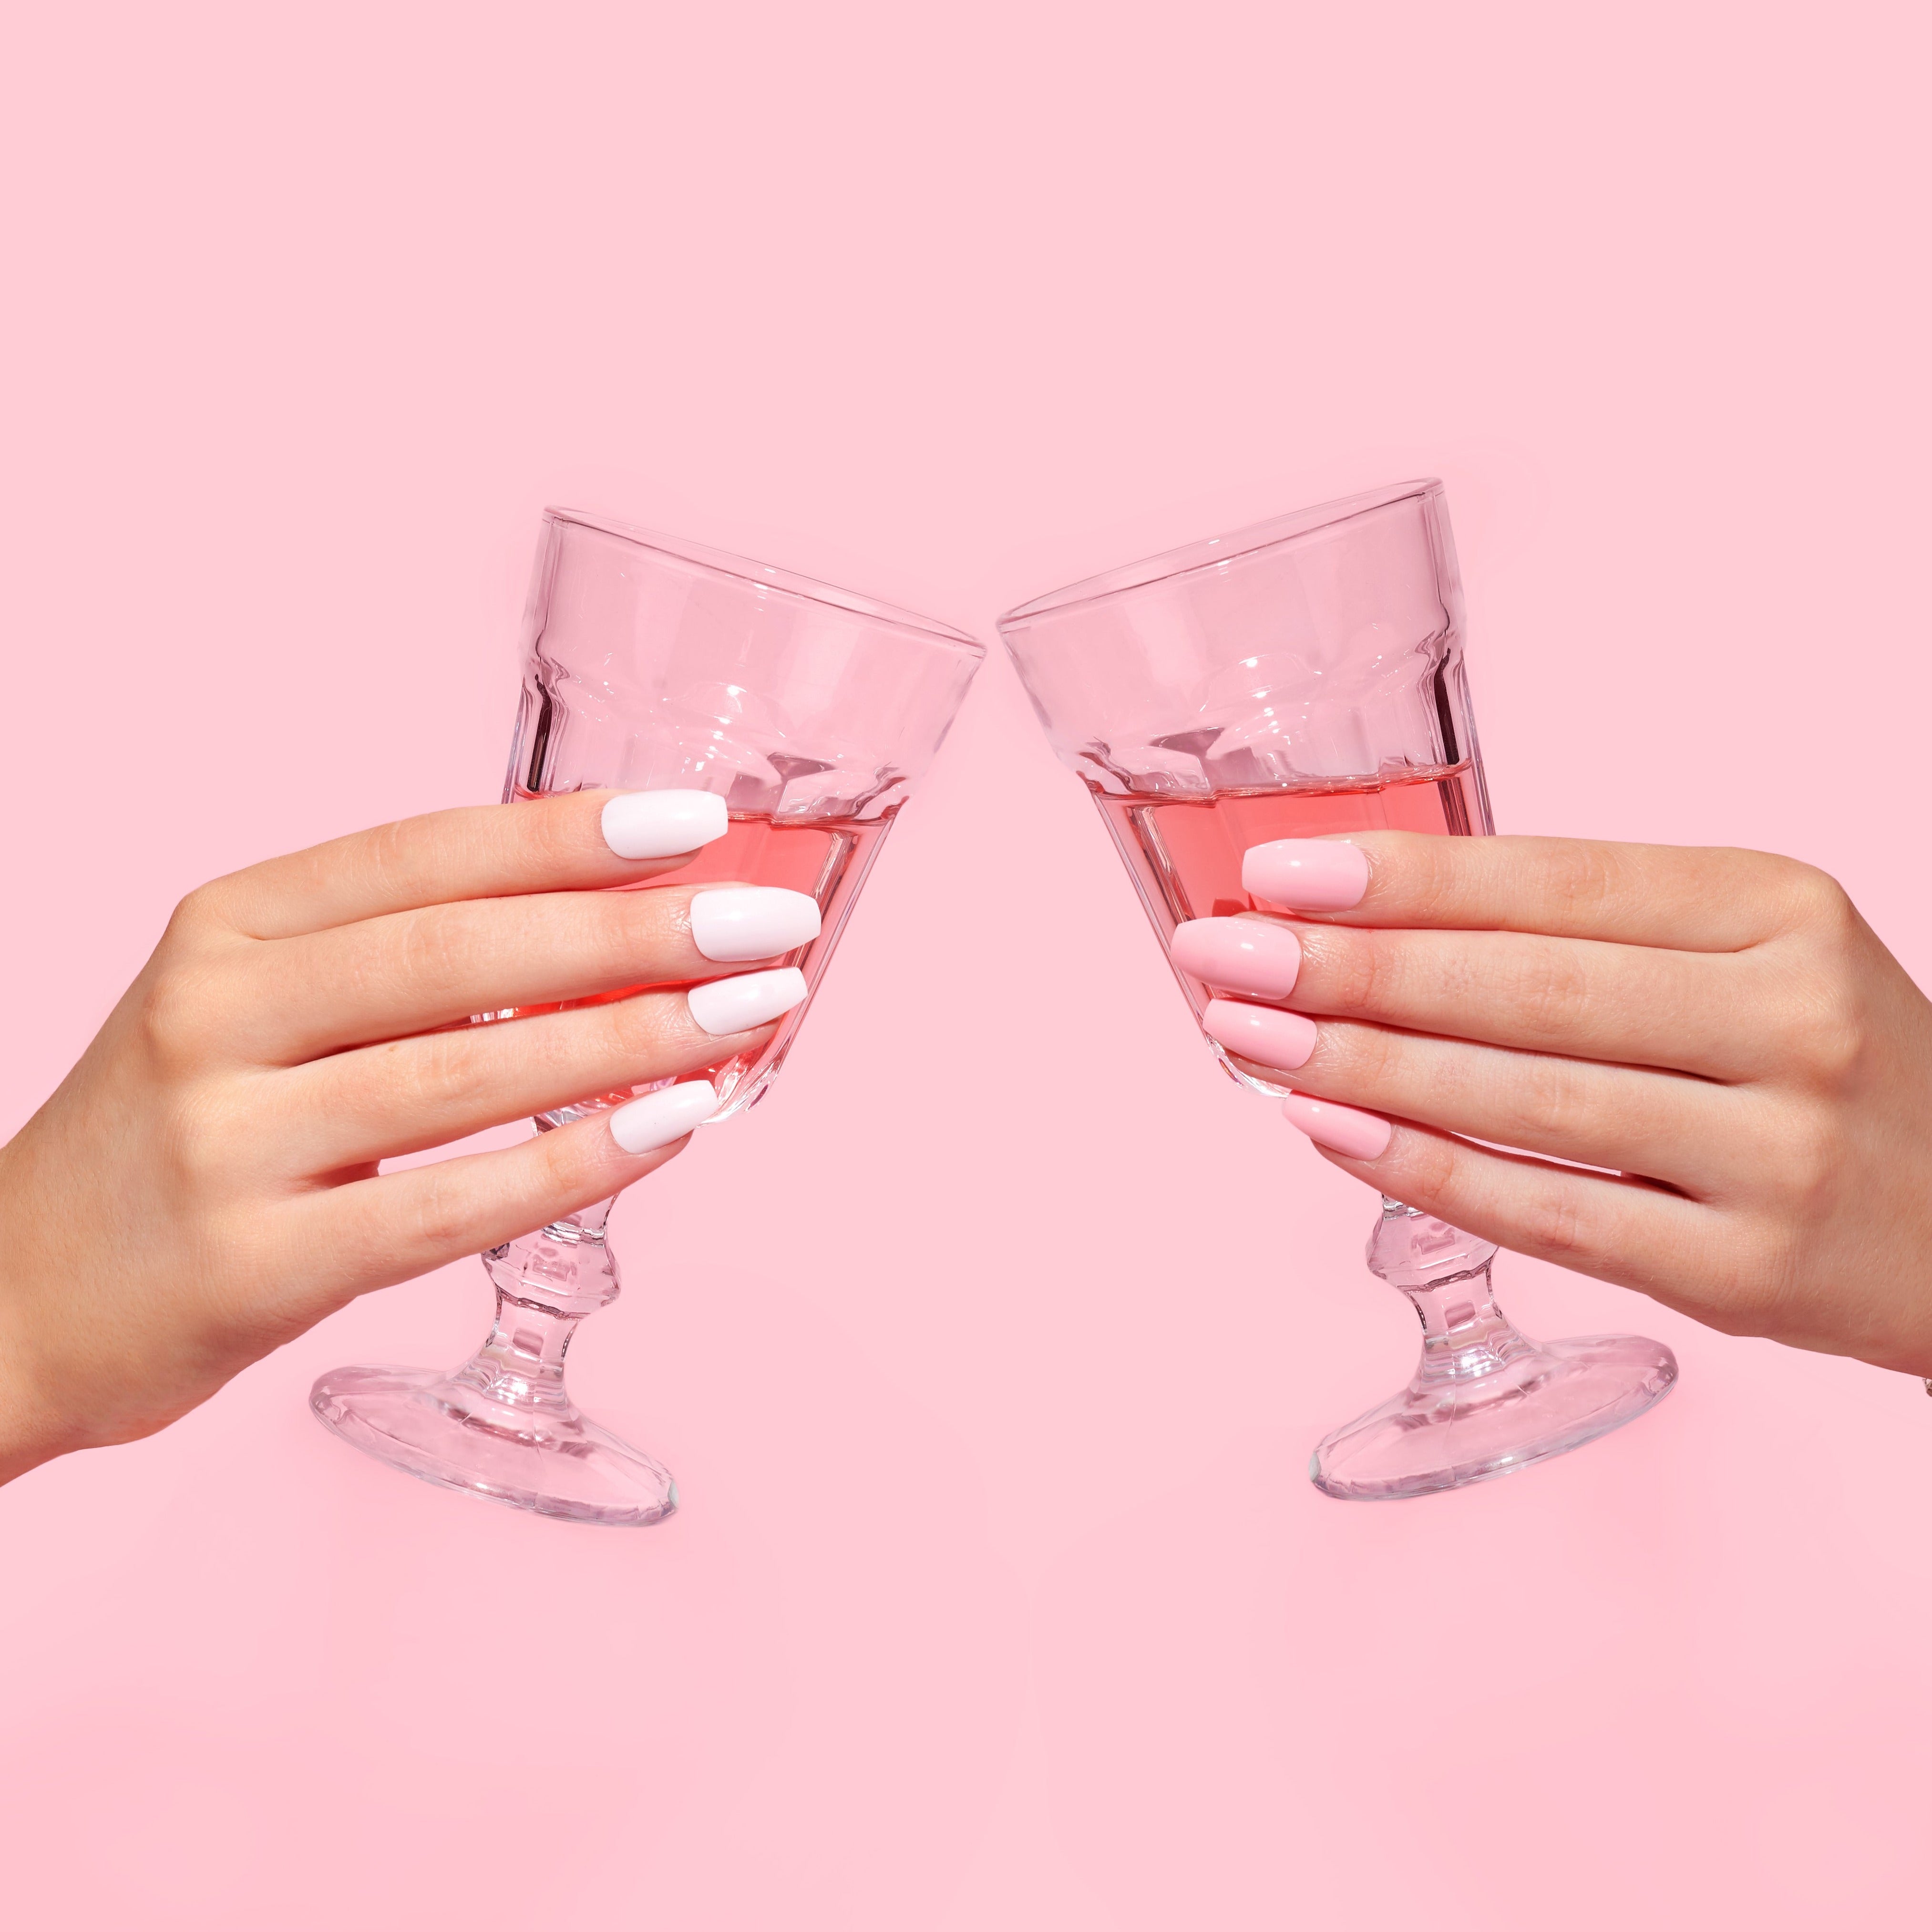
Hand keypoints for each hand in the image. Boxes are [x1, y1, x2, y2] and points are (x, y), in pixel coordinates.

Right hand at [0, 791, 820, 1481]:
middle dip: (637, 933)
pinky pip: (451, 1208)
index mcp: (226, 927)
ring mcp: (227, 1142)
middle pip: (462, 951)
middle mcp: (215, 1016)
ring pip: (471, 1072)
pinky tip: (673, 1127)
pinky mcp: (255, 1266)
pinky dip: (577, 1166)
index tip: (700, 821)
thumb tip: (609, 923)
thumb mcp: (249, 1004)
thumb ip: (396, 957)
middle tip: (769, 923)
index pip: (423, 853)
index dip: (570, 832)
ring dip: (634, 1039)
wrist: (16, 1295)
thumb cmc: (182, 1129)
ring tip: (751, 1012)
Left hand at [1173, 834, 1931, 1374]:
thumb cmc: (1825, 1065)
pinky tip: (1326, 1131)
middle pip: (1525, 986)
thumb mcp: (1748, 955)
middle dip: (1350, 967)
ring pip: (1523, 1098)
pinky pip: (1549, 1213)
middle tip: (1221, 955)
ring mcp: (1778, 1154)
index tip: (1275, 870)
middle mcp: (1792, 1020)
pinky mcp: (1749, 1272)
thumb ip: (1591, 933)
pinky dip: (1423, 1170)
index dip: (1403, 875)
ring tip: (1248, 1037)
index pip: (1558, 881)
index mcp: (1781, 912)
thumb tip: (1376, 919)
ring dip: (1360, 1066)